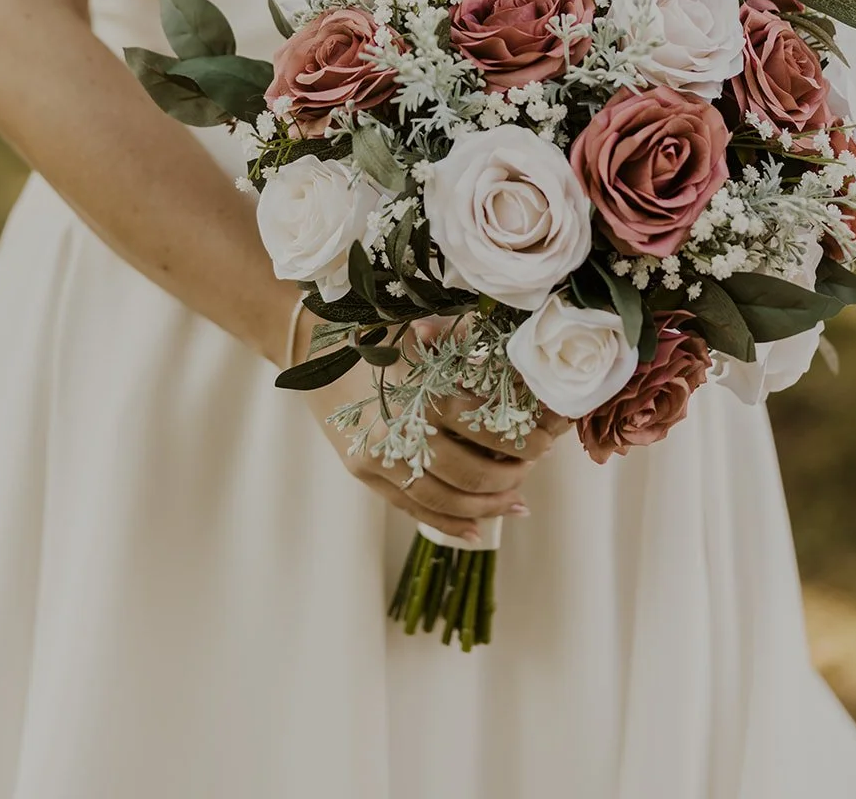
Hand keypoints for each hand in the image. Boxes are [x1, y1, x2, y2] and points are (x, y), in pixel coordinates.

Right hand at [294, 310, 571, 544]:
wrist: (308, 343)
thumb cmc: (371, 327)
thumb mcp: (419, 327)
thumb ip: (462, 346)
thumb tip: (516, 363)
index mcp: (420, 393)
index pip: (487, 429)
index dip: (522, 440)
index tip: (547, 440)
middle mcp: (399, 433)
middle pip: (470, 473)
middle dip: (510, 476)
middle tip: (533, 468)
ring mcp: (378, 459)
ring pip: (444, 500)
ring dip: (486, 506)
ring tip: (516, 501)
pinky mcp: (363, 473)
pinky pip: (411, 509)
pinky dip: (447, 523)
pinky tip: (475, 529)